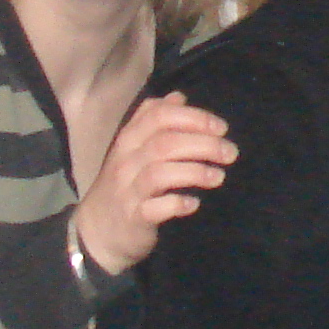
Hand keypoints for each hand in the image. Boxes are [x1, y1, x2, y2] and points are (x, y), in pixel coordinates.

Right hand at [71, 93, 236, 278]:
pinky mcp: (134, 218)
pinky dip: (178, 204)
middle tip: (230, 152)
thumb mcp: (134, 148)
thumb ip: (154, 121)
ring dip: (195, 172)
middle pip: (165, 143)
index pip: (159, 116)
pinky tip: (193, 203)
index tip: (221, 128)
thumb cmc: (124, 184)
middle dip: (203, 144)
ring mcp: (127, 190)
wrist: (98, 230)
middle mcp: (126, 160)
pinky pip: (156, 208)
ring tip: (218, 176)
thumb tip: (179, 97)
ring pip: (160, 173)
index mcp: (129, 139)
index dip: (193, 118)